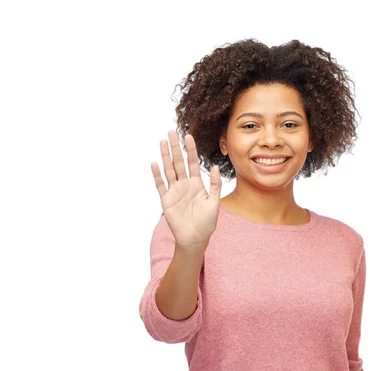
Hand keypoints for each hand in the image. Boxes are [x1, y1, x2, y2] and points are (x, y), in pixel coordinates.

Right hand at [151, 130, 221, 248]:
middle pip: (179, 162)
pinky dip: (157, 175)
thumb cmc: (207, 223)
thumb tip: (214, 167)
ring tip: (162, 142)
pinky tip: (154, 164)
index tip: (188, 136)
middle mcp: (184, 185)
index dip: (190, 150)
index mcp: (197, 184)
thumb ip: (215, 185)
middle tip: (171, 132)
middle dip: (175, 147)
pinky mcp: (166, 200)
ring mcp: (174, 191)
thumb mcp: (215, 203)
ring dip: (165, 156)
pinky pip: (160, 185)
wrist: (195, 238)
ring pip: (169, 170)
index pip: (192, 163)